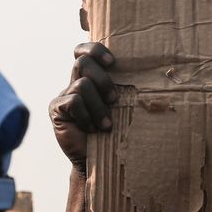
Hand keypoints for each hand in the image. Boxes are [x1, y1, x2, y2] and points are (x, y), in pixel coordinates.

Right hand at [49, 42, 117, 173]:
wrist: (101, 162)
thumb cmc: (118, 133)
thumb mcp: (124, 107)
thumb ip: (127, 89)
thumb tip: (155, 73)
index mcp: (91, 78)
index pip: (84, 51)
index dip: (96, 50)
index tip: (113, 63)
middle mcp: (75, 83)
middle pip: (82, 62)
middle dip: (103, 80)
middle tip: (114, 100)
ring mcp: (64, 95)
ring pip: (82, 85)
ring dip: (98, 106)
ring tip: (106, 125)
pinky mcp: (56, 109)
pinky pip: (73, 102)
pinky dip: (86, 116)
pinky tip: (91, 130)